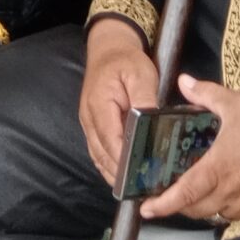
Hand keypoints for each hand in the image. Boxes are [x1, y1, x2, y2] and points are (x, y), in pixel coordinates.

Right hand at [78, 20, 160, 187]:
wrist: (109, 49)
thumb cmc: (125, 61)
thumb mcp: (141, 73)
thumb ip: (145, 98)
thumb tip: (151, 122)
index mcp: (99, 104)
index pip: (110, 138)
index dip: (123, 159)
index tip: (138, 175)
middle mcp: (89, 118)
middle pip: (102, 153)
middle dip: (121, 172)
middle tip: (142, 190)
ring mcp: (88, 123)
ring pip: (98, 156)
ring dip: (114, 173)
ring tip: (135, 189)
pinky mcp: (93, 126)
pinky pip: (98, 151)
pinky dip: (109, 166)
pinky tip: (123, 176)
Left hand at [141, 75, 239, 224]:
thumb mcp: (239, 104)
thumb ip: (207, 94)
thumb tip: (184, 82)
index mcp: (218, 169)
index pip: (184, 193)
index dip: (162, 203)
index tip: (145, 208)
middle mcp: (228, 192)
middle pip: (193, 209)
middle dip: (174, 205)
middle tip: (162, 195)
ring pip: (211, 213)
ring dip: (195, 207)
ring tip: (186, 192)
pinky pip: (229, 214)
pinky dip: (217, 207)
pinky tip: (216, 191)